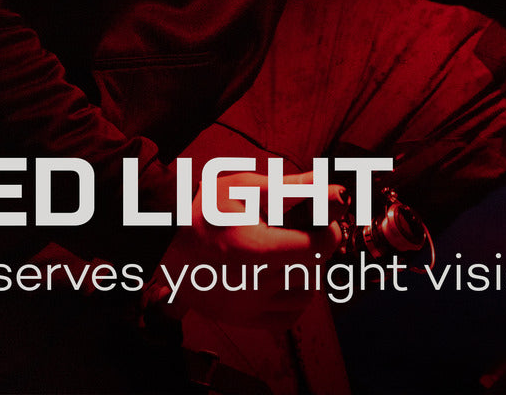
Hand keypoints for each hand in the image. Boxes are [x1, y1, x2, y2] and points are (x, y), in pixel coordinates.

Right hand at [149, 170, 342, 328]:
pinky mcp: (242, 319)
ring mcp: (246, 307)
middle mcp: (251, 285)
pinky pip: (288, 317)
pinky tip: (284, 275)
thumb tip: (340, 193)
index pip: (319, 246)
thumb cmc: (209, 206)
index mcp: (253, 249)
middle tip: (301, 225)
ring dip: (308, 271)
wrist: (165, 240)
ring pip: (306, 294)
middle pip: (314, 268)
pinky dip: (295, 298)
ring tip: (290, 248)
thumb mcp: (250, 186)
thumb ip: (298, 189)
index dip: (329, 228)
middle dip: (316, 244)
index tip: (322, 216)